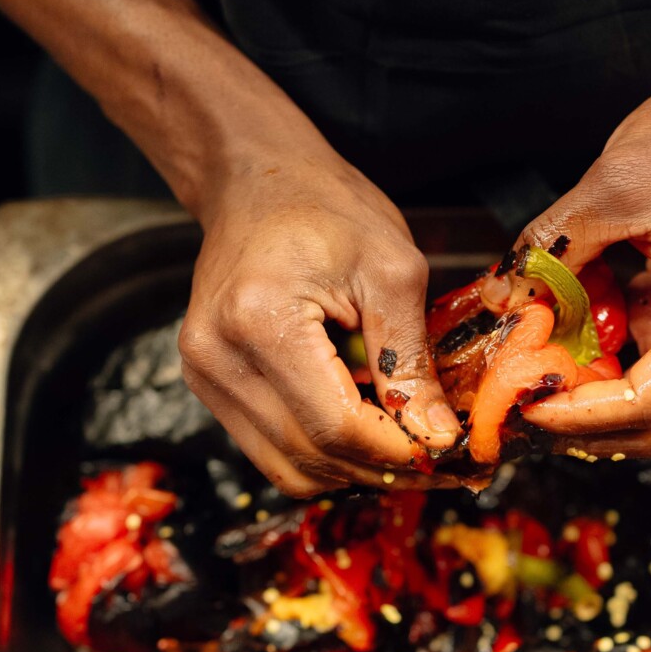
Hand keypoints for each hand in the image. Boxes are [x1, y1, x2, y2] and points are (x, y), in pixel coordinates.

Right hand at [179, 143, 461, 496]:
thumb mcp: (391, 269)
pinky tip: (358, 426)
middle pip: (309, 455)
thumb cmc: (325, 208)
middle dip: (381, 468)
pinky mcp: (207, 383)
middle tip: (437, 462)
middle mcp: (216, 356)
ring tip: (400, 444)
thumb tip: (438, 437)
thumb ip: (411, 360)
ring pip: (286, 467)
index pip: (335, 425)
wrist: (257, 181)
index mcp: (260, 319)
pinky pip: (269, 449)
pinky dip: (320, 453)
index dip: (398, 452)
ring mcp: (203, 374)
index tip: (447, 453)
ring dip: (350, 470)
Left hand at [491, 61, 650, 457]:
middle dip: (585, 419)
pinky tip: (570, 324)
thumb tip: (503, 292)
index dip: (581, 416)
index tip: (529, 409)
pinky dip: (609, 348)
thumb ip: (554, 248)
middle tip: (524, 404)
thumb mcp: (620, 186)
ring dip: (595, 388)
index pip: (650, 403)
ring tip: (537, 364)